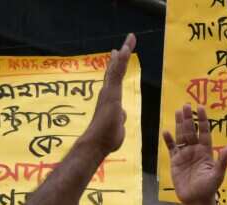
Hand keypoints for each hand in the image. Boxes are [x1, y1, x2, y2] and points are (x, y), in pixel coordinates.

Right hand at [79, 34, 135, 157]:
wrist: (96, 143)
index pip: (115, 78)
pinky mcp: (111, 93)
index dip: (117, 66)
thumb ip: (120, 118)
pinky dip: (121, 61)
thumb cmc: (106, 139)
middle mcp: (107, 92)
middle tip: (125, 42)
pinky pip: (117, 73)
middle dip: (121, 55)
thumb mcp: (118, 126)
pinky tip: (124, 50)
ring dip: (123, 53)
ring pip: (117, 68)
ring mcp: (108, 91)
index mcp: (110, 99)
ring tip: (130, 39)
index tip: (119, 53)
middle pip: (115, 69)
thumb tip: (122, 115)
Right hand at [163, 104, 226, 204]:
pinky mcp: (175, 161)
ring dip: (179, 124)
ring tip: (178, 111)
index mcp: (205, 151)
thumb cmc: (209, 188)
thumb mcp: (218, 175)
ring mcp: (184, 155)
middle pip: (191, 131)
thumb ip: (222, 161)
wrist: (196, 200)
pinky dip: (169, 141)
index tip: (200, 107)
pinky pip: (172, 148)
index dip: (202, 120)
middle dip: (188, 118)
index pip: (203, 132)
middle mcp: (195, 150)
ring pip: (181, 136)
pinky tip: (166, 132)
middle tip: (186, 105)